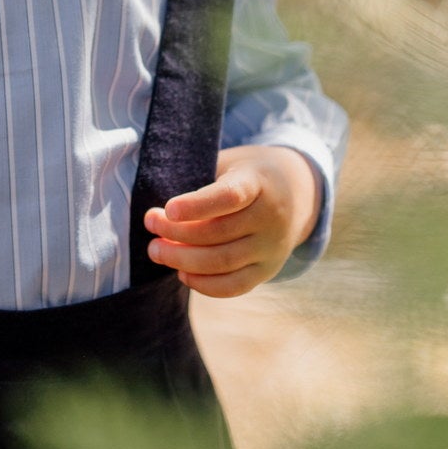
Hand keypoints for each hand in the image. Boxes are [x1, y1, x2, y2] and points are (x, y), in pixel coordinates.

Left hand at [142, 145, 321, 297]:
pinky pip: (234, 286)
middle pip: (219, 233)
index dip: (196, 205)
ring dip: (182, 260)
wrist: (297, 192)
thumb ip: (201, 180)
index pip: (229, 196)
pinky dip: (204, 284)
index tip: (168, 209)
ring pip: (223, 262)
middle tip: (150, 224)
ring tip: (156, 250)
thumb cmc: (247, 174)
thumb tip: (160, 211)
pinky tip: (181, 273)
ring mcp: (271, 247)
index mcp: (259, 183)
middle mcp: (270, 217)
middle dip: (176, 233)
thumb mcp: (230, 162)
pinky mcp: (268, 270)